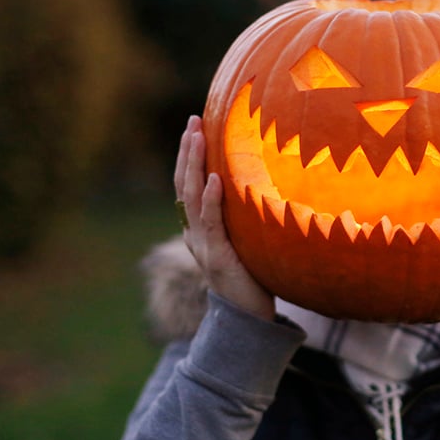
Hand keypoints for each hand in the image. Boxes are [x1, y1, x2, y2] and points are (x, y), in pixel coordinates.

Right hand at [174, 116, 274, 319]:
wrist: (249, 318)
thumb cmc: (253, 276)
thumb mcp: (245, 240)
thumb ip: (241, 218)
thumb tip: (255, 187)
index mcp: (199, 228)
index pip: (188, 185)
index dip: (189, 156)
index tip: (194, 127)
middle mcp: (195, 233)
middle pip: (184, 184)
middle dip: (187, 151)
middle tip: (192, 121)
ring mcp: (203, 245)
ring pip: (191, 198)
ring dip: (194, 165)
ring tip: (197, 137)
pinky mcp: (218, 257)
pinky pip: (212, 224)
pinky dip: (211, 200)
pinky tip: (216, 178)